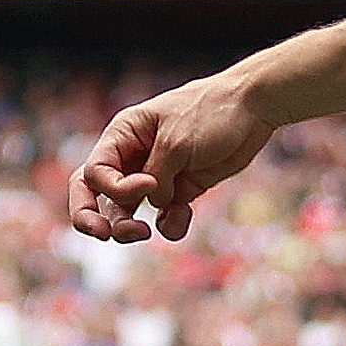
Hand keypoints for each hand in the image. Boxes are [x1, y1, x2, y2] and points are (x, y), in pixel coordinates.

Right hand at [70, 74, 277, 242]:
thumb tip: (153, 205)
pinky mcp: (180, 189)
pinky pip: (164, 217)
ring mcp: (156, 176)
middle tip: (103, 235)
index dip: (113, 189)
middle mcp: (133, 157)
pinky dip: (171, 224)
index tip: (148, 186)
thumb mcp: (176, 143)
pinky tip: (184, 216)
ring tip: (145, 233)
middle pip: (96, 193)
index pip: (94, 172)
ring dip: (129, 228)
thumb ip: (156, 178)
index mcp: (123, 135)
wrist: (253, 110)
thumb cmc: (211, 114)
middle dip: (91, 218)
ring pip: (127, 213)